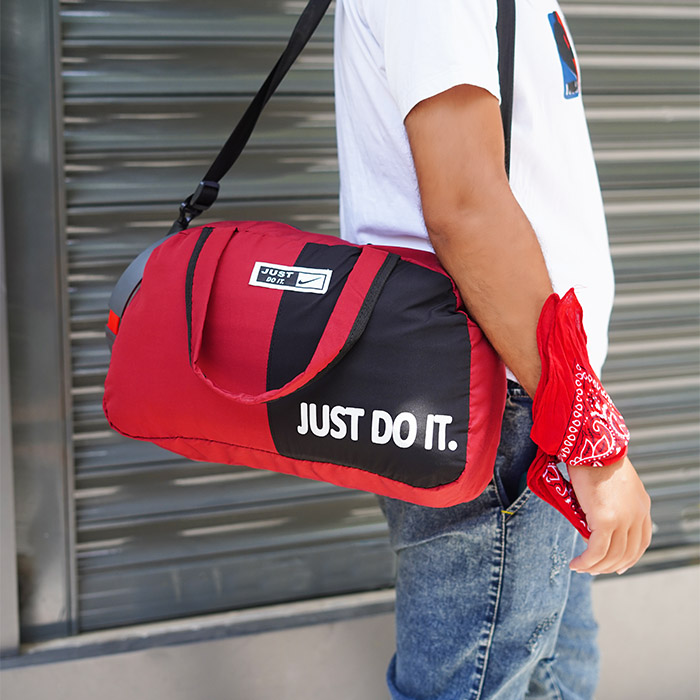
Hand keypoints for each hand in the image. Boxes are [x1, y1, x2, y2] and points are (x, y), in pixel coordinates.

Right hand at [568, 456, 651, 574]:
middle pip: (628, 553)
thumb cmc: (594, 457)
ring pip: (612, 556)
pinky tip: (576, 563)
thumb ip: (612, 501)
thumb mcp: (612, 482)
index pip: (641, 540)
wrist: (591, 445)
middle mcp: (637, 514)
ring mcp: (623, 519)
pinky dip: (586, 561)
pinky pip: (596, 551)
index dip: (629, 557)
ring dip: (595, 567)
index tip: (617, 565)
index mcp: (642, 505)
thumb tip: (595, 518)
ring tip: (579, 567)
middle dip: (610, 566)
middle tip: (593, 569)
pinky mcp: (606, 520)